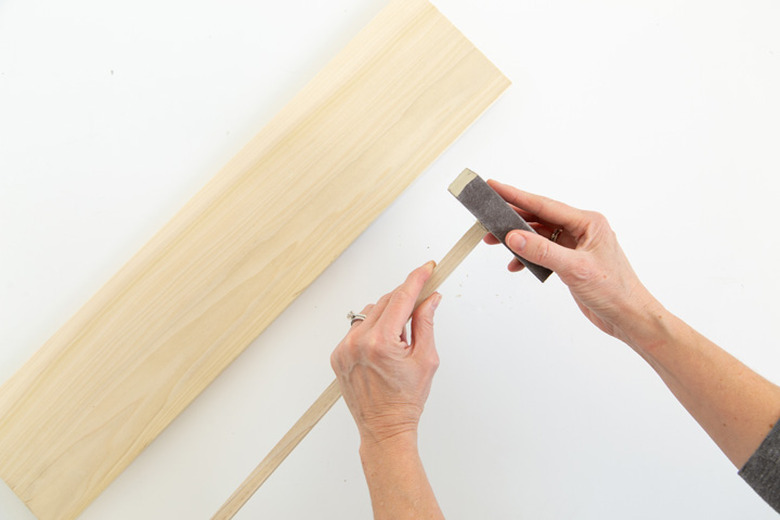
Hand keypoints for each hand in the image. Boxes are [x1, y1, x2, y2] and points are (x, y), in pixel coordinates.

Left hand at [330, 262, 441, 445]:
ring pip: (370, 313)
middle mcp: (358, 342)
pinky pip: (357, 328)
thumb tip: (430, 299)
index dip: (416, 279)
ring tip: (400, 339)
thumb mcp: (426, 359)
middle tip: (422, 302)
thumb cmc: (405, 400)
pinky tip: (384, 347)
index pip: (401, 298)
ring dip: (387, 315)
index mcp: (381, 343)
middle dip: (405, 299)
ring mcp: (344, 348)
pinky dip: (372, 329)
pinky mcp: (337, 355)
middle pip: (385, 301)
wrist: (384, 428)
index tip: (427, 268)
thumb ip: (426, 323)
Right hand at [485, 180, 660, 346]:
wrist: (628, 317)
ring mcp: (575, 246)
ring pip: (538, 235)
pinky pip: (542, 252)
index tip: (494, 186)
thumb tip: (514, 236)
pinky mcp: (570, 262)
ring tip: (493, 241)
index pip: (544, 205)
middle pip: (538, 218)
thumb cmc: (614, 291)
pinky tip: (516, 265)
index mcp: (587, 223)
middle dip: (511, 219)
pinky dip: (527, 257)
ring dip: (517, 240)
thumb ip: (542, 251)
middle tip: (485, 216)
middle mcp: (581, 230)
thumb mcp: (575, 268)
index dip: (516, 196)